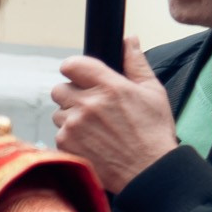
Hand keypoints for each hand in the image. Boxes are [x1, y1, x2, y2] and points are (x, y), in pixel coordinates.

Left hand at [53, 39, 178, 193]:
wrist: (148, 171)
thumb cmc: (154, 131)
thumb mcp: (153, 92)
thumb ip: (136, 63)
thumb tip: (129, 39)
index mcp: (109, 86)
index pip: (72, 65)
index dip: (73, 69)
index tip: (79, 76)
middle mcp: (87, 104)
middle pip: (59, 89)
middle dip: (72, 95)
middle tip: (91, 106)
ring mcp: (73, 125)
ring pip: (58, 112)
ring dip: (70, 117)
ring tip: (95, 128)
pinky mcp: (65, 144)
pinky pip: (58, 133)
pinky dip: (70, 136)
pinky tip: (91, 142)